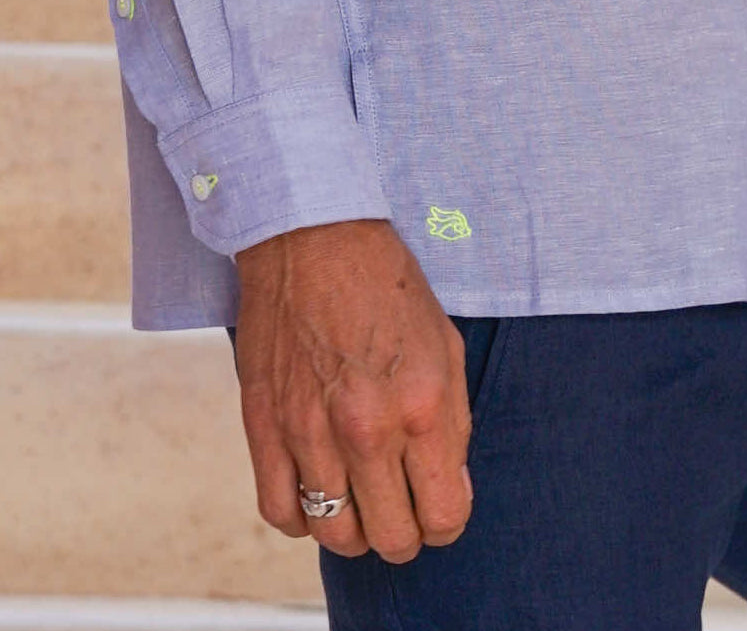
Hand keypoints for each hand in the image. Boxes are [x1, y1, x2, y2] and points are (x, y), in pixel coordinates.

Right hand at [232, 219, 472, 562]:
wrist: (315, 238)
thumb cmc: (387, 287)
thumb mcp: (446, 347)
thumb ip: (451, 425)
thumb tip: (447, 490)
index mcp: (422, 406)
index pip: (442, 516)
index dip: (446, 520)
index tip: (439, 504)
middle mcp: (367, 428)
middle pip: (391, 539)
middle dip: (406, 531)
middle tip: (403, 503)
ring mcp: (309, 431)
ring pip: (336, 536)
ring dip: (355, 529)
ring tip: (363, 500)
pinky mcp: (263, 425)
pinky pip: (280, 512)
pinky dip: (302, 518)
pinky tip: (318, 491)